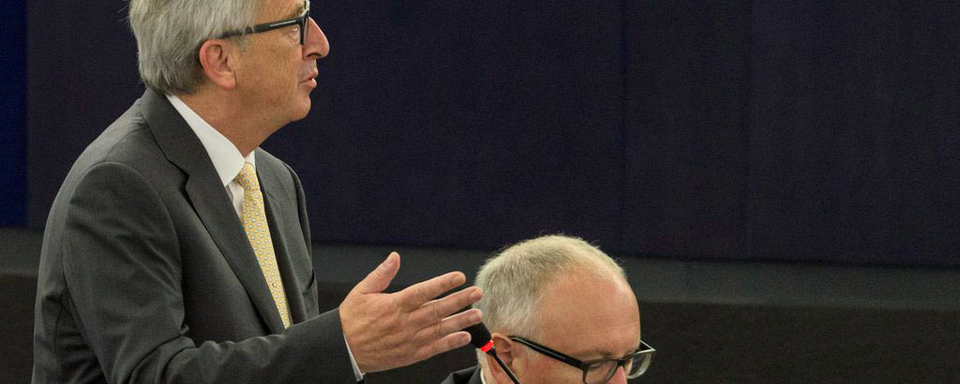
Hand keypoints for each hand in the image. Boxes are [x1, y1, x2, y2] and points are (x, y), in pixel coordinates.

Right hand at [339, 252, 482, 372]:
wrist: (343, 350)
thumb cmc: (351, 321)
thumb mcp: (361, 291)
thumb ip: (381, 274)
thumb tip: (394, 257)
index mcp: (394, 305)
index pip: (424, 291)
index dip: (443, 283)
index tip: (459, 277)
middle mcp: (405, 322)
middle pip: (438, 309)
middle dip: (460, 300)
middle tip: (476, 293)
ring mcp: (409, 340)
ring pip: (441, 329)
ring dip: (461, 321)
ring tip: (477, 314)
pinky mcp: (411, 355)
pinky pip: (435, 348)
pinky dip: (451, 343)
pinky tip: (464, 336)